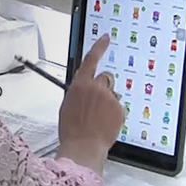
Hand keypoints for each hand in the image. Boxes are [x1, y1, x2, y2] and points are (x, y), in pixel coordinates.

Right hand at [57, 34, 123, 175]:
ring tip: (99, 118)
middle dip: (102, 87)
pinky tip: (105, 123)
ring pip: (112, 94)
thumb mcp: (67, 105)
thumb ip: (78, 92)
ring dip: (108, 102)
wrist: (83, 147)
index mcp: (80, 85)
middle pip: (104, 78)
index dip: (99, 47)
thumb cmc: (72, 130)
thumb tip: (83, 89)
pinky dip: (114, 113)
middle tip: (97, 103)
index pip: (91, 59)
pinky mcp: (119, 108)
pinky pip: (118, 106)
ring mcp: (109, 98)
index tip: (105, 38)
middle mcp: (96, 88)